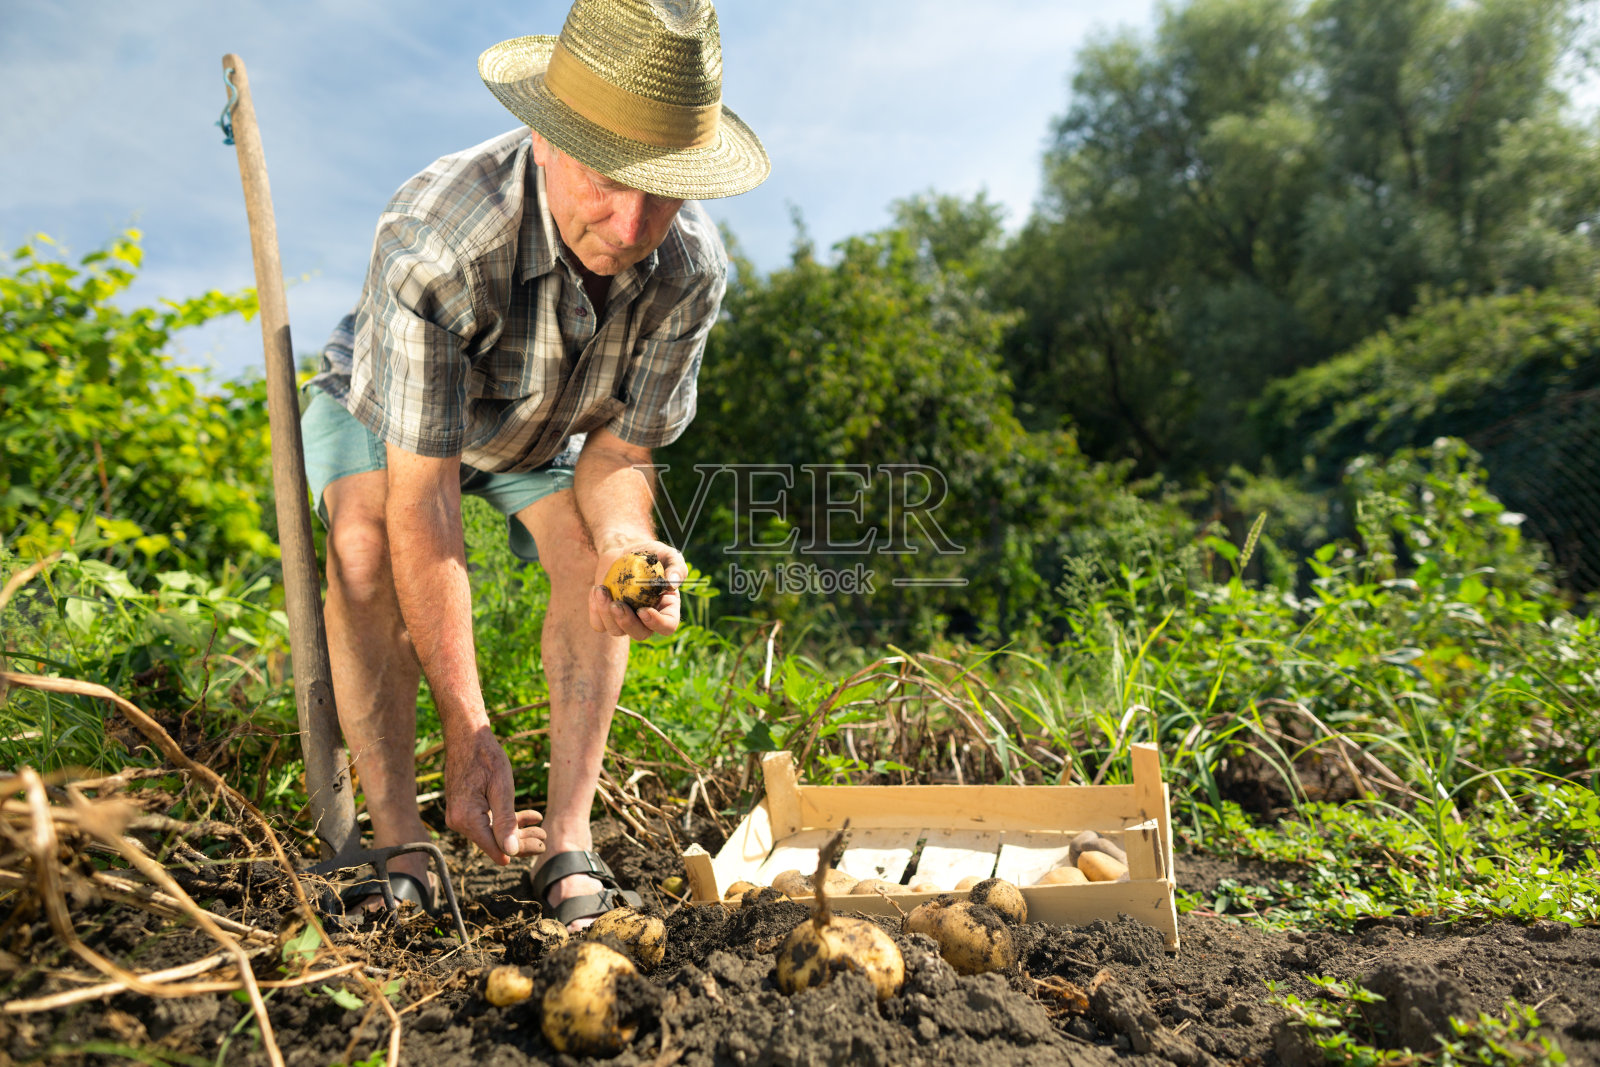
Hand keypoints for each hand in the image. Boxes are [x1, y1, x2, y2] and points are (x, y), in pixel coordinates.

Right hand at [443, 725, 545, 864]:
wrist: (466, 736)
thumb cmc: (486, 756)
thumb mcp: (502, 788)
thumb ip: (505, 821)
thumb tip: (510, 854)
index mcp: (466, 819)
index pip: (496, 848)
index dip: (520, 850)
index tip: (542, 846)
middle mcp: (459, 822)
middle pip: (494, 842)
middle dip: (521, 841)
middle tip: (544, 836)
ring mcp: (460, 816)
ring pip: (492, 832)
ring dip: (516, 831)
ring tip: (541, 828)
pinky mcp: (464, 809)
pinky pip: (487, 821)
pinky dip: (506, 820)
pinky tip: (530, 817)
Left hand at [588, 539, 685, 640]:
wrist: (624, 551)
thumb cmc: (650, 554)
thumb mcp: (668, 555)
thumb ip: (676, 566)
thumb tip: (672, 583)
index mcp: (666, 608)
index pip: (667, 626)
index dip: (657, 623)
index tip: (643, 610)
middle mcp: (646, 619)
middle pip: (640, 634)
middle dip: (627, 623)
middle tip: (617, 605)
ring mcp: (626, 619)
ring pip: (616, 632)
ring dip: (606, 614)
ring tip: (601, 590)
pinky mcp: (606, 616)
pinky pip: (599, 624)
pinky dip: (594, 610)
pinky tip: (596, 590)